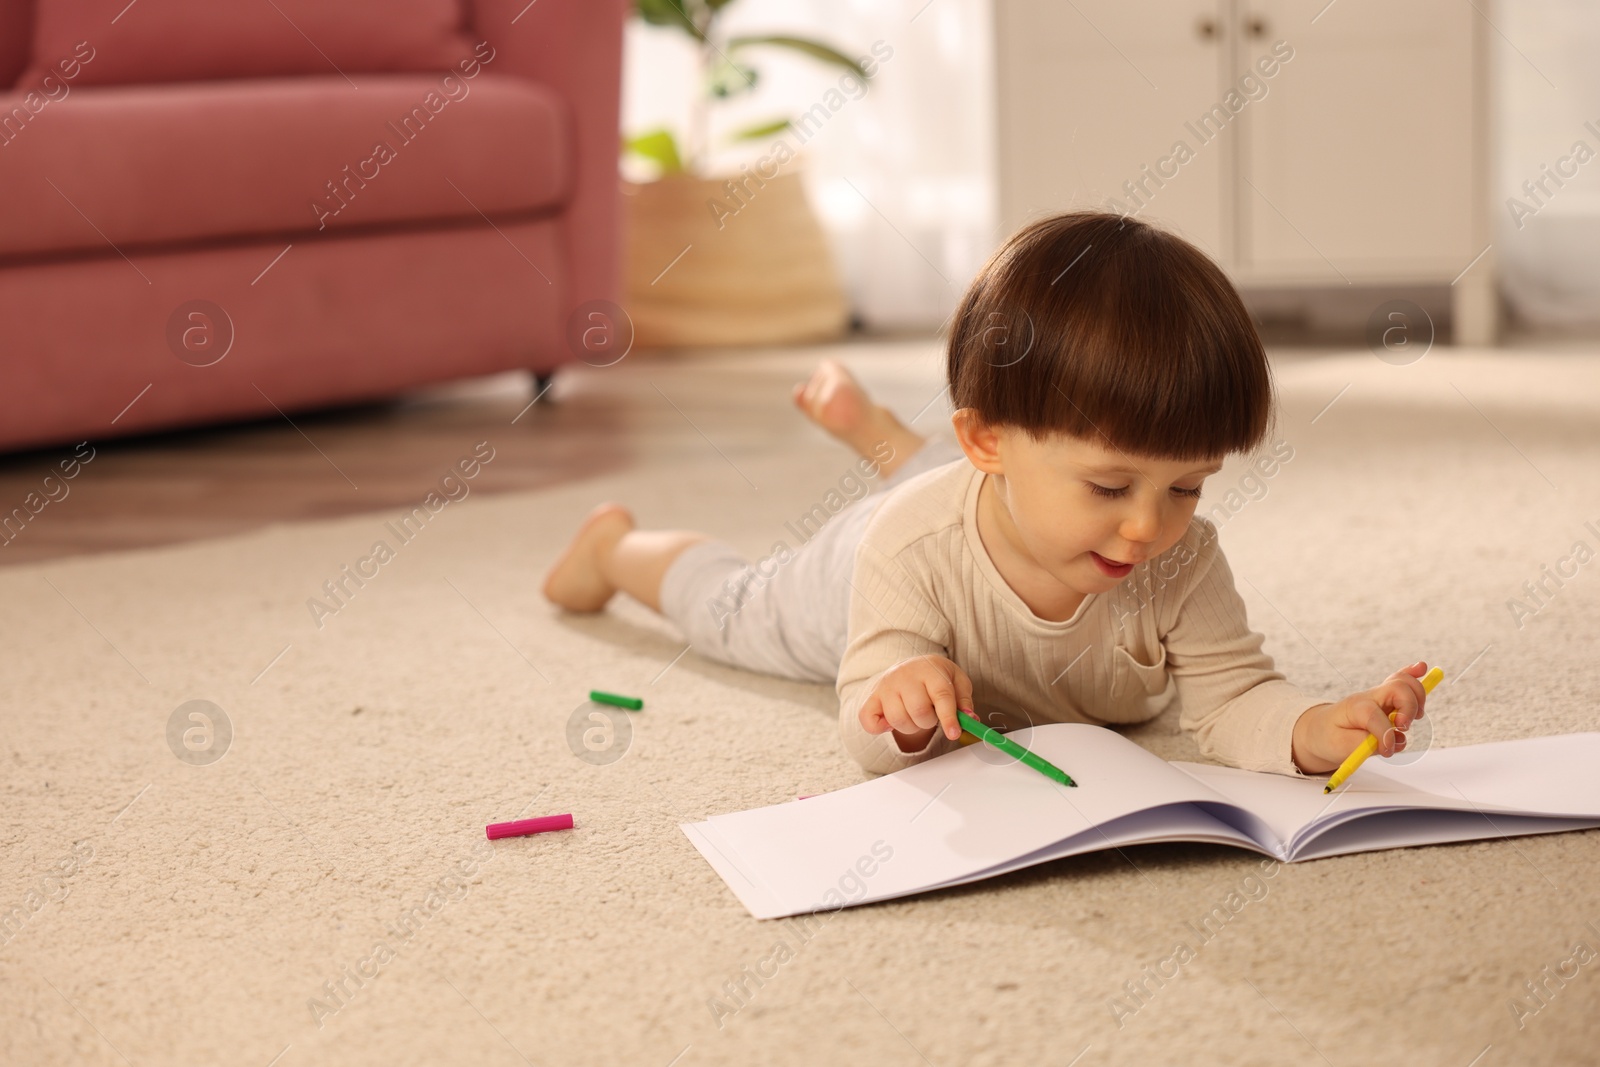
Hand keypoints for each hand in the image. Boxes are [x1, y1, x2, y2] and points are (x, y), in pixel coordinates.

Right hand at [858, 655, 974, 752]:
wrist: (911, 667)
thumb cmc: (936, 677)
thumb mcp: (957, 682)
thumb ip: (964, 701)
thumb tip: (970, 719)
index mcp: (930, 670)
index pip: (941, 696)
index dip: (948, 718)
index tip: (953, 733)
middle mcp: (905, 675)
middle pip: (919, 711)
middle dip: (929, 721)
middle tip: (931, 714)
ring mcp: (886, 686)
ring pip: (898, 720)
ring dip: (911, 727)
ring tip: (915, 716)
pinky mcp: (871, 698)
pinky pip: (869, 721)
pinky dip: (880, 728)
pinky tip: (891, 722)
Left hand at [1292, 660, 1431, 773]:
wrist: (1318, 730)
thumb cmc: (1329, 738)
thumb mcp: (1341, 748)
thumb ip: (1367, 745)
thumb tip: (1393, 741)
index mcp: (1355, 708)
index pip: (1375, 714)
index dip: (1385, 734)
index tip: (1386, 751)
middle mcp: (1369, 698)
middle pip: (1398, 688)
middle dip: (1410, 707)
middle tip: (1402, 727)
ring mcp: (1379, 697)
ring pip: (1405, 684)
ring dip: (1417, 700)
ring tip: (1408, 719)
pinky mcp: (1386, 701)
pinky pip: (1401, 681)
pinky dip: (1413, 676)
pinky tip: (1422, 669)